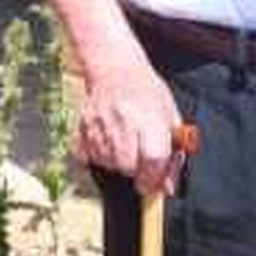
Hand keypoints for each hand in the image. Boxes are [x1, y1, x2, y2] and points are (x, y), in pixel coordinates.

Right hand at [75, 54, 191, 195]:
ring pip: (110, 165)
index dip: (155, 177)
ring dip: (120, 162)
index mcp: (150, 119)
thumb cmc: (147, 92)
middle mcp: (123, 123)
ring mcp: (100, 125)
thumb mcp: (169, 116)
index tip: (156, 182)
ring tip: (125, 140)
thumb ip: (172, 153)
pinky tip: (110, 137)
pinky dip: (103, 155)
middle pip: (129, 168)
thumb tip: (167, 188)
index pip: (153, 161)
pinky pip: (93, 157)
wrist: (114, 67)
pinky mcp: (82, 128)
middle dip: (137, 170)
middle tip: (141, 154)